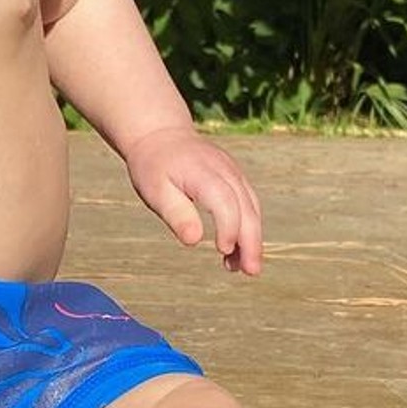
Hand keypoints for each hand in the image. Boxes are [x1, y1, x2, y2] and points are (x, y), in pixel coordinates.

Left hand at [124, 125, 264, 273]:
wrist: (161, 136)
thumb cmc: (154, 167)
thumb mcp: (155, 191)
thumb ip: (176, 214)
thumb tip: (193, 241)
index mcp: (203, 173)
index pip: (225, 202)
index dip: (229, 228)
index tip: (222, 250)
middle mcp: (225, 171)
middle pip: (247, 207)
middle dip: (251, 241)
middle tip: (250, 271)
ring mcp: (234, 172)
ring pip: (252, 207)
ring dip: (252, 238)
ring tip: (243, 267)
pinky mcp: (235, 177)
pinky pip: (249, 203)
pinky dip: (248, 227)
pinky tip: (237, 249)